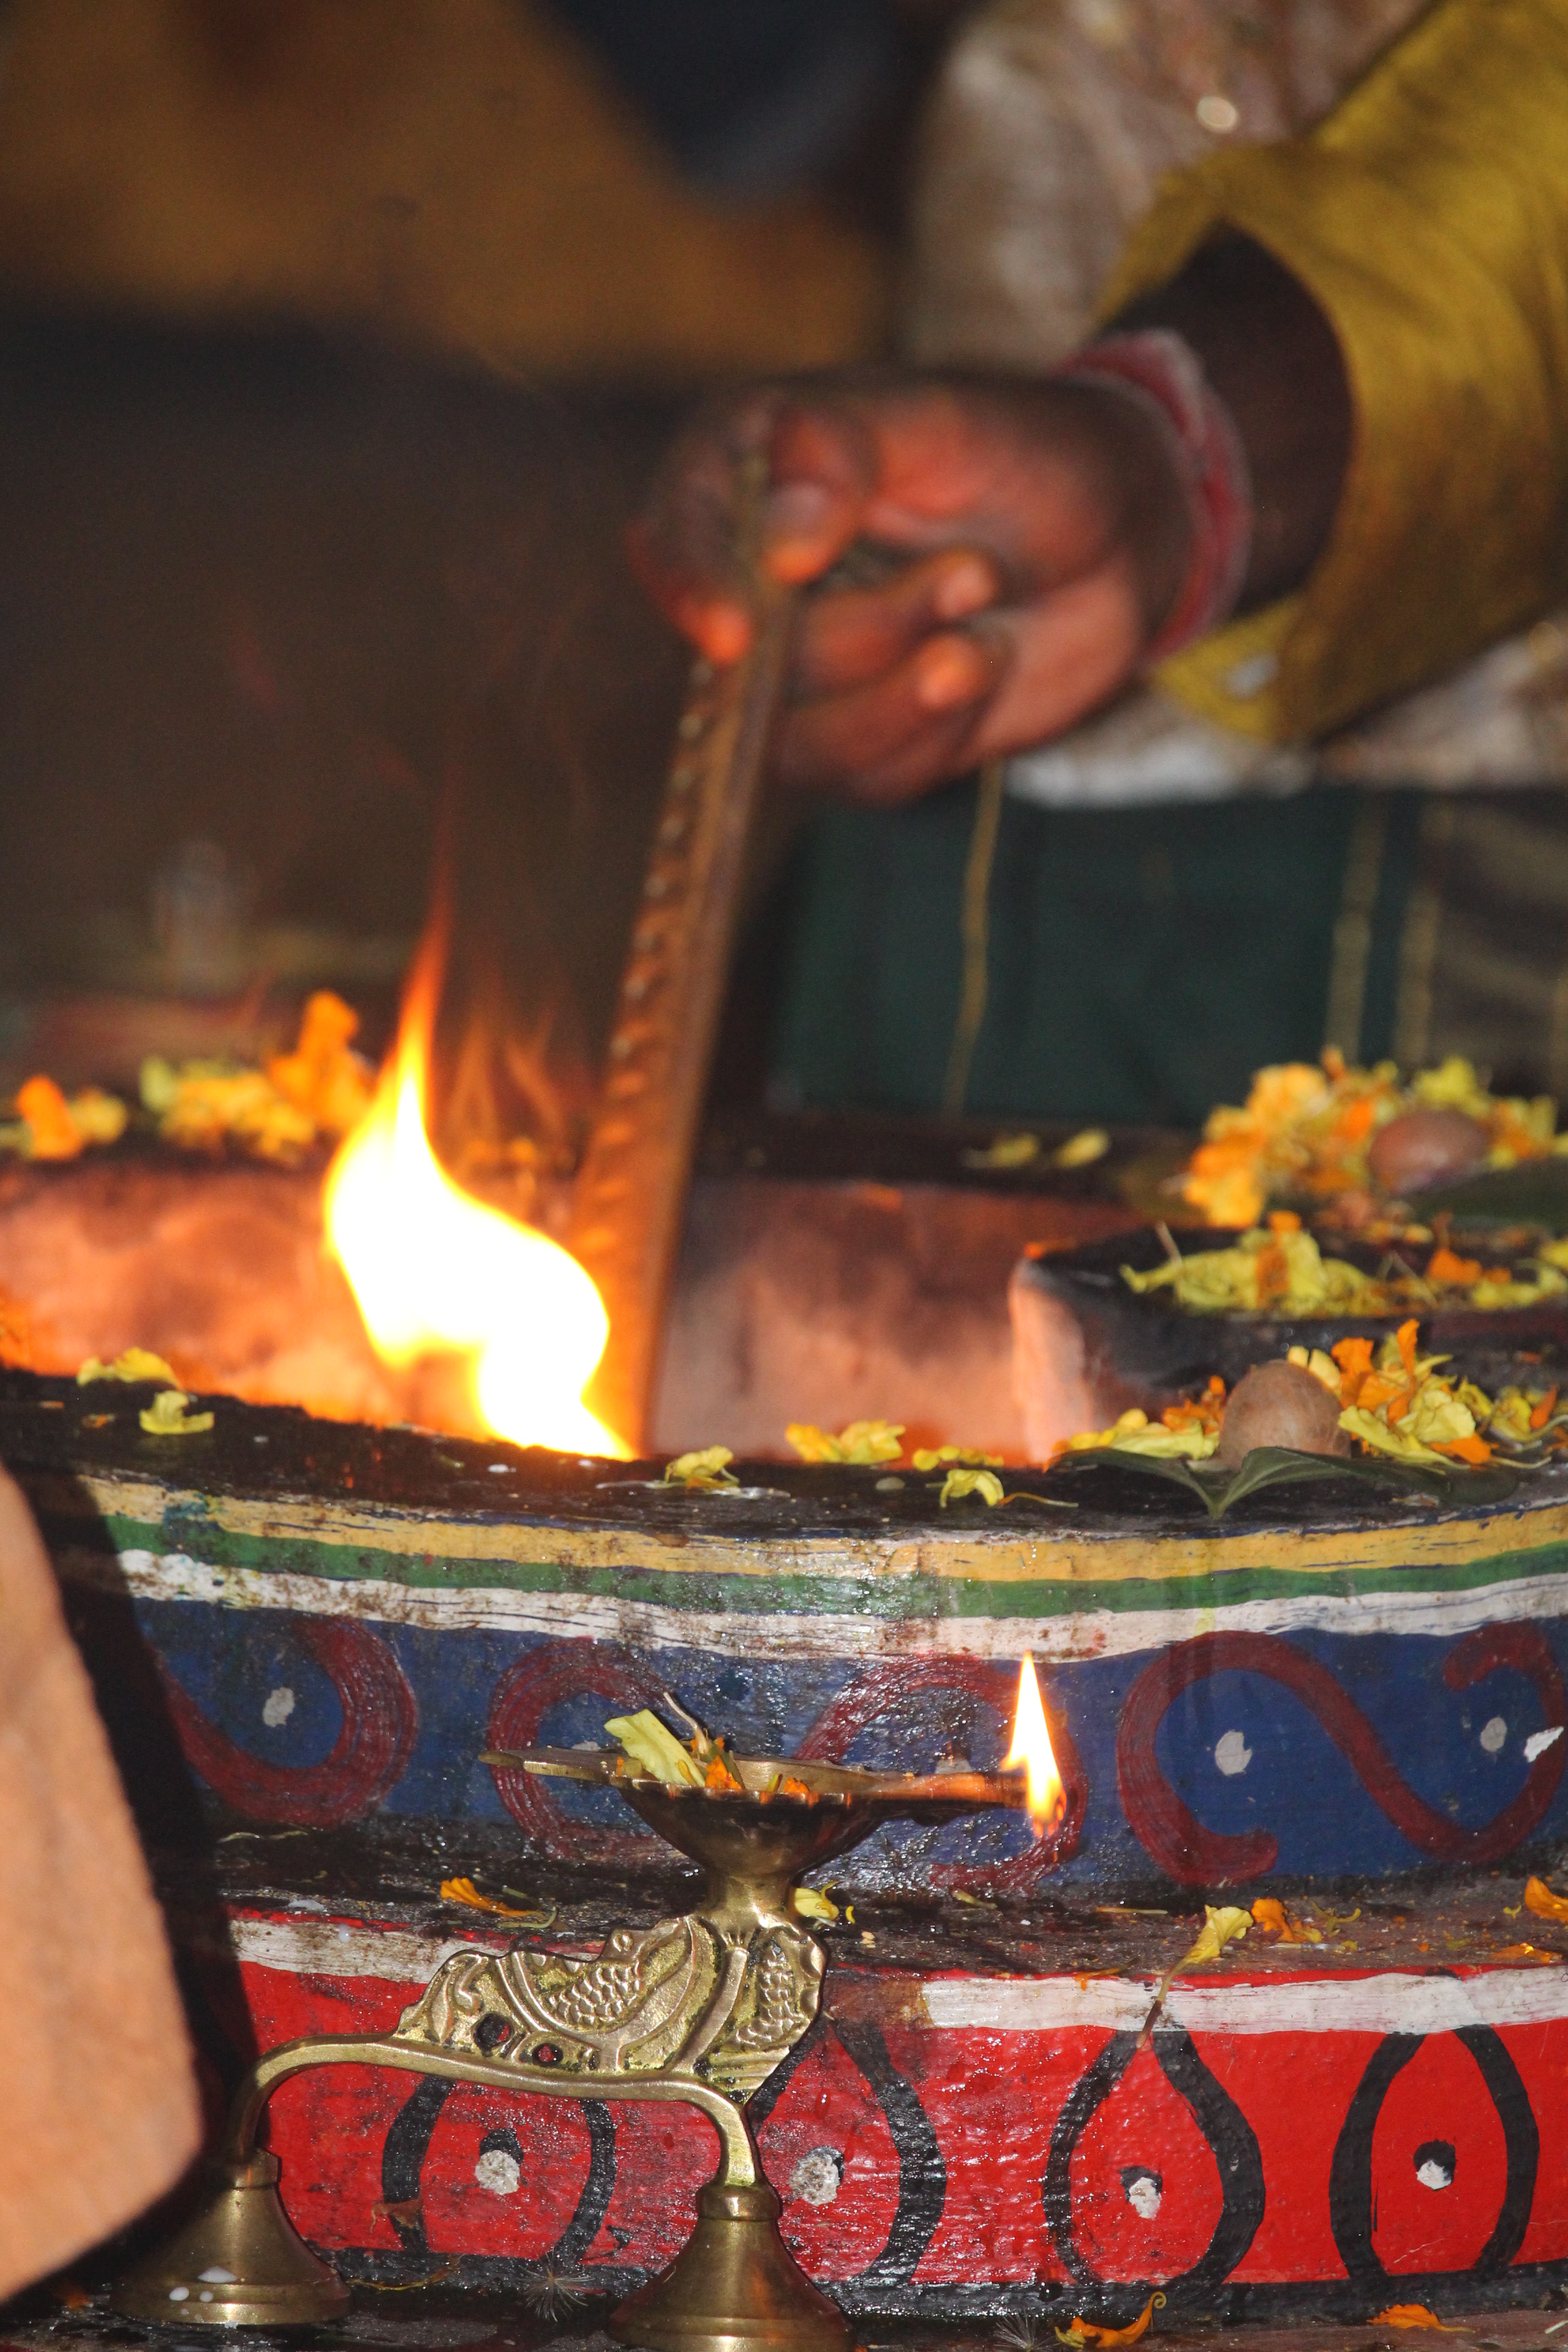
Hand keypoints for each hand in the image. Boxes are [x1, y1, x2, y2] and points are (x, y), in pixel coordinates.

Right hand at [629, 371, 1193, 802]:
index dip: (692, 590)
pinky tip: (986, 661)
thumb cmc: (1023, 452)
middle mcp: (753, 589)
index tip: (737, 633)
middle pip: (751, 666)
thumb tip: (778, 542)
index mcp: (743, 481)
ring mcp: (801, 683)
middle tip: (973, 571)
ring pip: (802, 744)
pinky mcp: (860, 747)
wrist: (1121, 531)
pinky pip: (871, 778)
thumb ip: (843, 450)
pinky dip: (939, 730)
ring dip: (907, 693)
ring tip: (983, 612)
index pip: (672, 540)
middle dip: (873, 629)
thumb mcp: (942, 418)